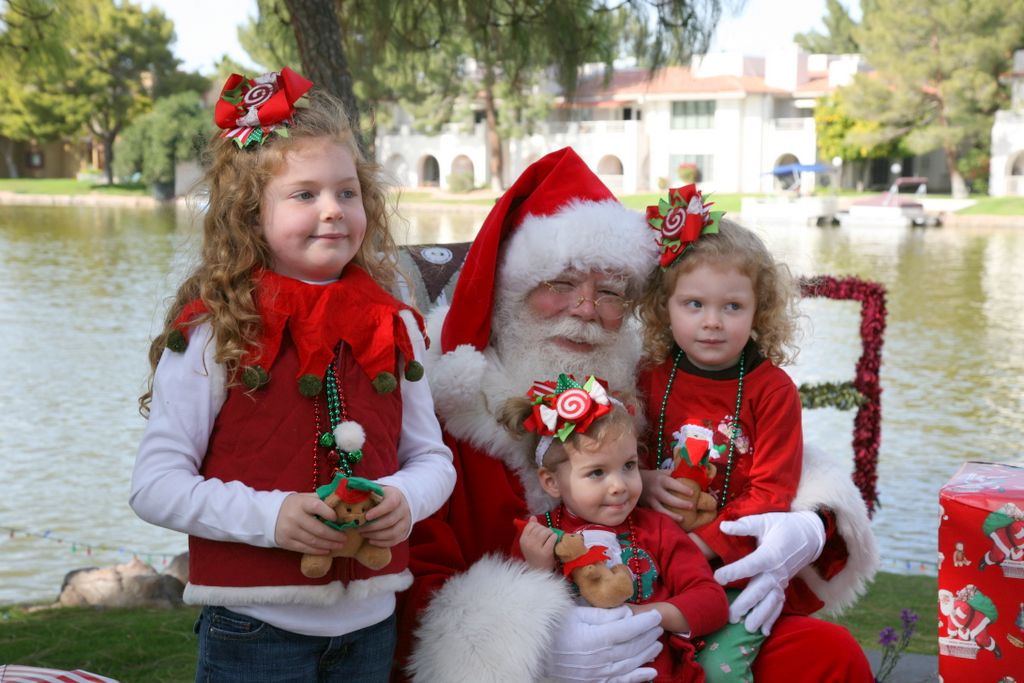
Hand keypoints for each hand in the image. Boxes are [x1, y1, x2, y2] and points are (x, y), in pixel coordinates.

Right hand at [274, 492, 348, 553]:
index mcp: (301, 503)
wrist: (270, 514)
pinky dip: (318, 551)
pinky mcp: (286, 542)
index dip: (328, 512)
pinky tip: (327, 550)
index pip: (316, 506)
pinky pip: (305, 548)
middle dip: (334, 535)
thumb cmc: (295, 505)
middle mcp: (294, 517)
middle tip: (344, 538)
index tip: (338, 519)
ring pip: (313, 541)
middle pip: (317, 529)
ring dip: (329, 544)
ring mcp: (289, 531)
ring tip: (339, 545)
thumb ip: (321, 500)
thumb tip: (341, 503)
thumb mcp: (305, 498)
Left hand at [361, 486, 410, 546]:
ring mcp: (405, 522)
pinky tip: (370, 540)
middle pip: (389, 521)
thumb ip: (365, 490)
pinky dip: (381, 543)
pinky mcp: (404, 532)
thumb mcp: (377, 490)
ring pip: (392, 533)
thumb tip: (348, 489)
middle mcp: (403, 509)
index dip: (378, 511)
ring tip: (363, 534)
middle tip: (358, 528)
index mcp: (396, 497)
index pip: (390, 504)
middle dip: (372, 527)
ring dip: (375, 535)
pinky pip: (394, 540)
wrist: (400, 502)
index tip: (366, 516)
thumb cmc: (383, 496)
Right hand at [520, 519, 557, 570]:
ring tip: (550, 539)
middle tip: (547, 537)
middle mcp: (528, 543)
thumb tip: (533, 517)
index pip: (531, 525)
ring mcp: (536, 548)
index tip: (540, 532)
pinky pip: (552, 537)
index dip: (538, 526)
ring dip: (551, 534)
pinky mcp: (546, 552)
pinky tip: (554, 542)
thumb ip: (530, 529)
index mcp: (523, 540)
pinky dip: (555, 538)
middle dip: (545, 530)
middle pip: (539, 528)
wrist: (539, 571)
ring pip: (546, 531)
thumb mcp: (529, 543)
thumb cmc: (535, 556)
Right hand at [546, 605, 662, 682]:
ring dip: (646, 654)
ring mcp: (598, 673)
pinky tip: (651, 673)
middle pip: (632, 646)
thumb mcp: (576, 613)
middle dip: (648, 636)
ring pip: (630, 663)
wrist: (532, 652)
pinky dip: (638, 678)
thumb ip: (603, 614)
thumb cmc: (553, 627)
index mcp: (596, 638)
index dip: (645, 622)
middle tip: (659, 628)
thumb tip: (626, 614)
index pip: (629, 629)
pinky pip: (621, 682)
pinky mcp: (594, 682)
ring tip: (657, 645)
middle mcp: (600, 658)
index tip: (657, 616)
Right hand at [639, 469, 693, 521]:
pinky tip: (671, 522)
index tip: (692, 493)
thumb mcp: (661, 472)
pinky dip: (664, 518)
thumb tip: (688, 473)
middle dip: (680, 503)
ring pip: (661, 509)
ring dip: (672, 515)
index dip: (683, 489)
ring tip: (682, 519)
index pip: (673, 484)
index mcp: (661, 480)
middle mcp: (655, 490)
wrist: (633, 482)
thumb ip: (672, 473)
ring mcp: (650, 500)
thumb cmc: (652, 477)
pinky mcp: (647, 506)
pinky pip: (656, 513)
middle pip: (668, 499)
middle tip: (691, 506)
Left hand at [712, 510, 824, 635]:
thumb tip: (723, 526)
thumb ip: (744, 525)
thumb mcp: (764, 520)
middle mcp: (776, 571)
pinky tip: (763, 631)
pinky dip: (772, 618)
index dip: (734, 571)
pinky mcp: (784, 586)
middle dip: (746, 604)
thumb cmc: (783, 526)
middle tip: (731, 616)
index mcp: (770, 554)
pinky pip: (778, 604)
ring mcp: (782, 580)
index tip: (718, 577)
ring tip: (748, 628)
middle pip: (760, 589)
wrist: (809, 535)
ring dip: (760, 615)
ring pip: (770, 601)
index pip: (750, 565)